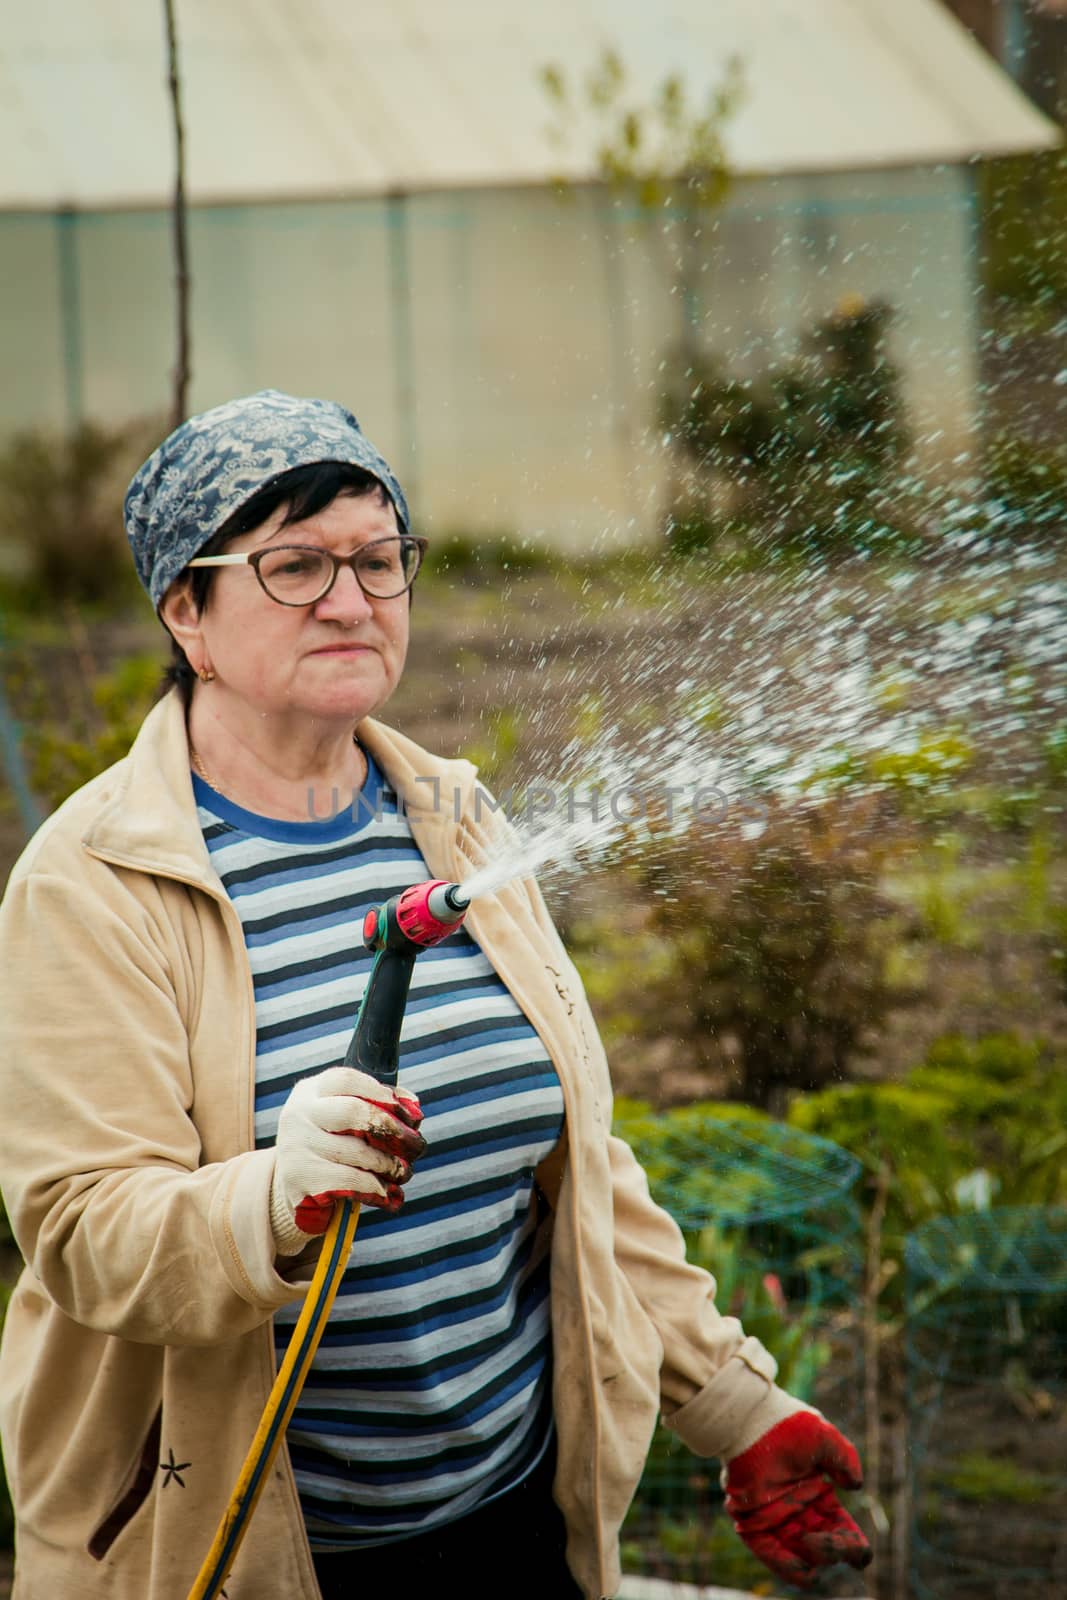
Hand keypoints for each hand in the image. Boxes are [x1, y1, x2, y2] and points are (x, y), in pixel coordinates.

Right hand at [269, 1066, 425, 1253]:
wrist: (295, 1189)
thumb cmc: (332, 1146)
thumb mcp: (347, 1120)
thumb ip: (379, 1107)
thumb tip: (413, 1108)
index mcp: (311, 1091)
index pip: (346, 1080)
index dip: (381, 1094)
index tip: (408, 1114)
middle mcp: (299, 1113)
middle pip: (353, 1112)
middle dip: (393, 1130)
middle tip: (416, 1146)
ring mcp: (296, 1145)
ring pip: (357, 1151)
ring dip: (390, 1164)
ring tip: (404, 1172)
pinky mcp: (299, 1178)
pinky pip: (350, 1180)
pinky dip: (377, 1188)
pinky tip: (389, 1193)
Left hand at [723, 1411, 871, 1590]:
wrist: (751, 1420)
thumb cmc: (788, 1425)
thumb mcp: (826, 1438)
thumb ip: (846, 1459)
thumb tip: (855, 1486)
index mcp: (819, 1495)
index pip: (843, 1532)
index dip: (854, 1547)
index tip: (858, 1547)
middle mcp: (799, 1511)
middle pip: (826, 1551)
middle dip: (834, 1552)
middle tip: (828, 1540)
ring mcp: (776, 1519)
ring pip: (801, 1559)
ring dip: (813, 1558)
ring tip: (808, 1541)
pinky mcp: (752, 1523)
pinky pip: (770, 1554)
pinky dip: (787, 1566)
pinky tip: (803, 1568)